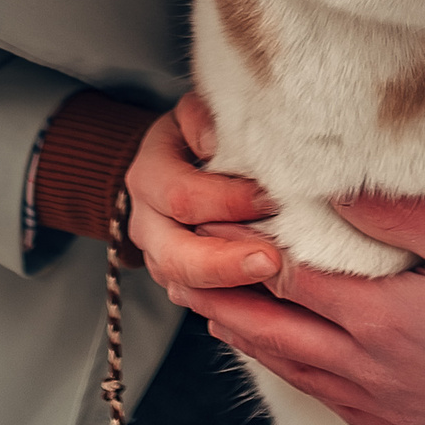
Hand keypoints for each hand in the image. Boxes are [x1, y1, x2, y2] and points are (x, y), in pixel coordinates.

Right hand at [127, 94, 280, 295]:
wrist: (174, 164)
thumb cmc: (195, 136)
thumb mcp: (195, 115)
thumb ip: (204, 120)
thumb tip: (215, 140)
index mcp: (149, 178)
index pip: (182, 197)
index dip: (226, 200)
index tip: (271, 199)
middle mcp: (147, 225)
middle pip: (175, 256)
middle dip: (225, 263)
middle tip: (272, 261)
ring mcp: (161, 259)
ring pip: (186, 289)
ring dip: (232, 294)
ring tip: (277, 292)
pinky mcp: (181, 282)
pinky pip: (203, 305)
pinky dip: (234, 309)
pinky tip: (269, 307)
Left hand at [179, 194, 424, 424]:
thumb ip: (402, 215)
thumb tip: (338, 189)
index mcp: (376, 319)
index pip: (287, 277)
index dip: (245, 249)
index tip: (214, 222)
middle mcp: (363, 369)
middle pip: (271, 332)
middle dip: (223, 300)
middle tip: (180, 274)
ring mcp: (380, 406)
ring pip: (292, 372)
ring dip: (248, 340)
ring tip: (216, 316)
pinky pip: (325, 398)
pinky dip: (292, 372)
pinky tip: (291, 362)